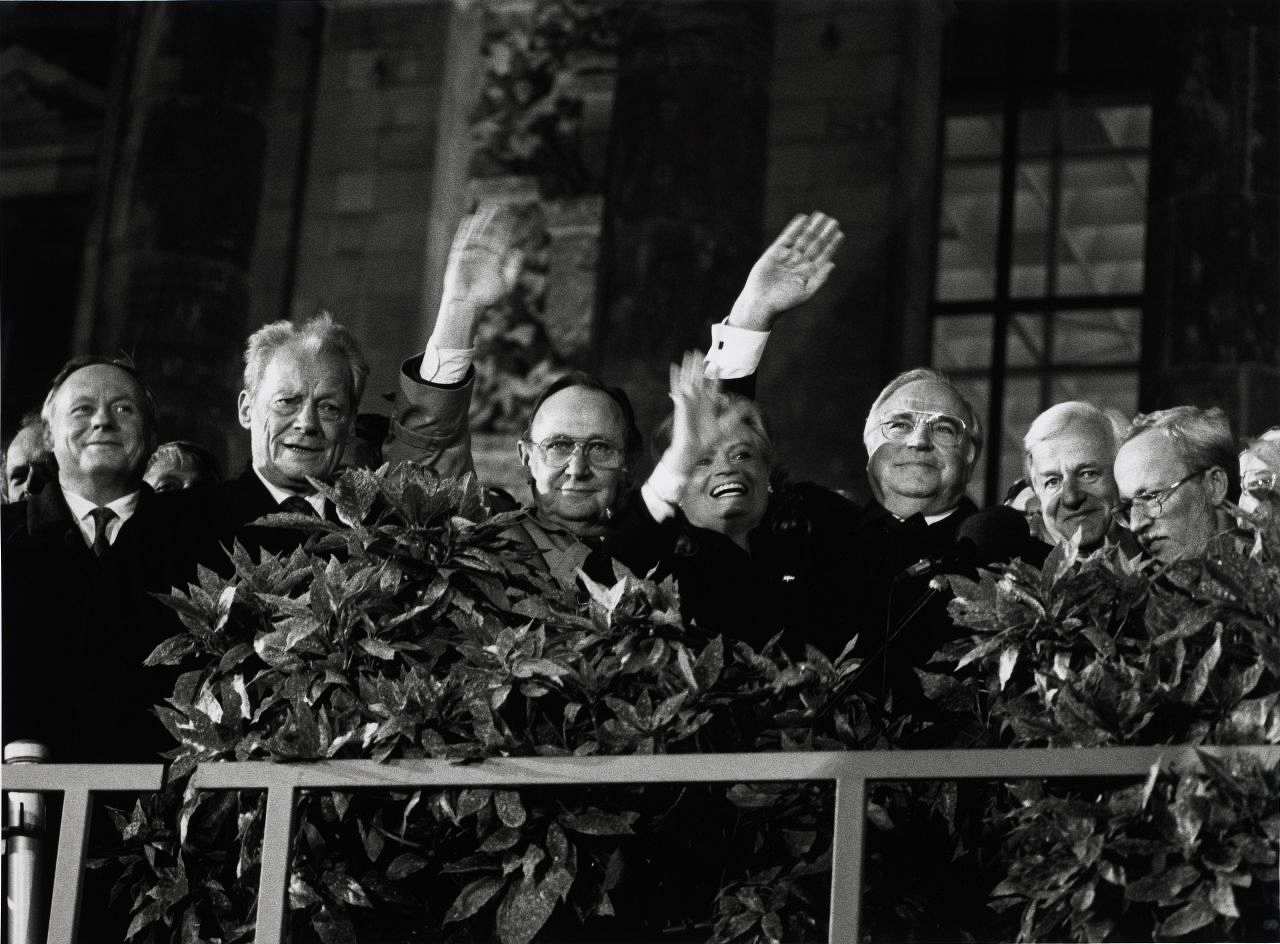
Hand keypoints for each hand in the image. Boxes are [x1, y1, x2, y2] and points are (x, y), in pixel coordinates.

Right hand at [440, 203, 524, 311]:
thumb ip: (513, 268)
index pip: (501, 238)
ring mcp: (471, 253)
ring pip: (477, 232)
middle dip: (493, 218)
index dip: (505, 227)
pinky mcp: (459, 255)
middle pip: (489, 231)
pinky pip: (462, 240)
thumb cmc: (486, 295)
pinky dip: (465, 230)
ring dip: (481, 220)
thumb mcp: (505, 283)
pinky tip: (469, 220)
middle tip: (498, 206)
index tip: (510, 216)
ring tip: (485, 209)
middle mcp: (483, 252)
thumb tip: (518, 251)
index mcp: (494, 258)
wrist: (468, 303)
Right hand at [663, 351, 723, 480]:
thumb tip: (746, 405)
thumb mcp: (725, 425)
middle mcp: (699, 399)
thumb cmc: (707, 440)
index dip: (715, 377)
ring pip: (689, 378)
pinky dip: (675, 376)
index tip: (718, 366)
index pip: (713, 386)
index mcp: (709, 404)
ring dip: (690, 366)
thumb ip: (734, 414)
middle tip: (701, 353)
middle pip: (700, 378)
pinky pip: (676, 386)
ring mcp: (689, 399)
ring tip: (690, 353)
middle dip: (700, 366)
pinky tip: (675, 366)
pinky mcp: (681, 402)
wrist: (693, 448)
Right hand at [728, 211, 842, 330]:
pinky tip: (803, 218)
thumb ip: (820, 278)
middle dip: (824, 233)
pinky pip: (787, 236)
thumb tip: (832, 263)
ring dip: (812, 227)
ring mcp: (787, 256)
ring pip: (802, 238)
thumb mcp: (806, 292)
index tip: (840, 234)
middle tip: (833, 221)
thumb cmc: (784, 302)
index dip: (832, 244)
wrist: (761, 302)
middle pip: (814, 244)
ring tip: (821, 216)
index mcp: (809, 272)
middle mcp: (799, 262)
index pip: (823, 255)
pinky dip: (795, 228)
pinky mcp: (775, 252)